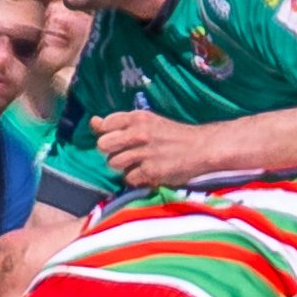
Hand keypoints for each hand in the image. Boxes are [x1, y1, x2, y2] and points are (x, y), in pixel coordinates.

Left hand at [91, 111, 218, 186]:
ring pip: (113, 163)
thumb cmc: (173, 136)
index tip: (119, 139)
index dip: (107, 134)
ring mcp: (145, 153)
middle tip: (125, 154)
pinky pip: (128, 178)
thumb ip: (120, 123)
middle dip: (111, 151)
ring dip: (123, 167)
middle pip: (103, 145)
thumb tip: (93, 122)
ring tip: (138, 164)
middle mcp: (139, 133)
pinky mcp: (151, 171)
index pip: (105, 124)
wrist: (202, 148)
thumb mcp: (148, 122)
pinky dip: (136, 179)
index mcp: (138, 117)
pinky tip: (147, 174)